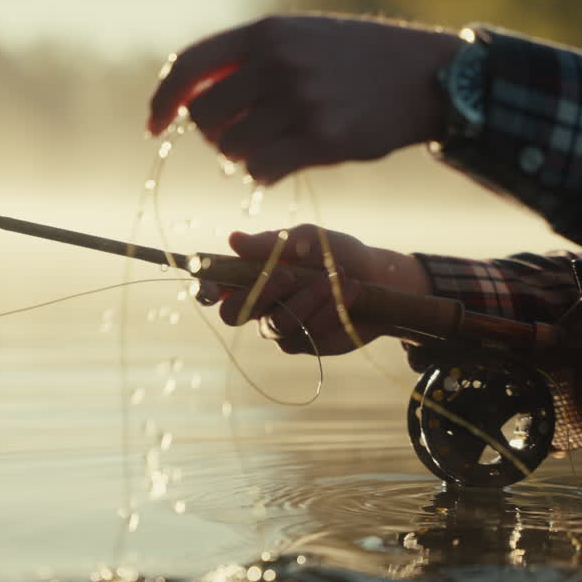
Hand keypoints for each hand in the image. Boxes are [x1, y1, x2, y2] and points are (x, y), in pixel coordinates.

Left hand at [148, 14, 464, 184]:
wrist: (424, 76)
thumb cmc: (358, 59)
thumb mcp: (302, 36)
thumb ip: (252, 58)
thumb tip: (192, 93)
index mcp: (268, 33)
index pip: (190, 66)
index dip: (164, 99)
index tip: (155, 124)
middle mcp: (279, 64)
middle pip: (206, 116)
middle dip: (212, 134)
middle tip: (235, 137)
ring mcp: (301, 103)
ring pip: (232, 148)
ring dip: (241, 156)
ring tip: (268, 147)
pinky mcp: (322, 141)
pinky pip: (262, 170)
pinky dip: (263, 174)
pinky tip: (282, 164)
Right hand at [198, 224, 430, 354]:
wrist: (376, 277)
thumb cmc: (335, 253)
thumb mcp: (307, 239)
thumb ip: (271, 243)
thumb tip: (234, 240)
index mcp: (250, 275)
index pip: (213, 287)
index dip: (205, 288)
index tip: (212, 285)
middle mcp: (258, 304)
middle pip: (232, 312)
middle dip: (260, 293)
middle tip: (289, 275)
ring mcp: (278, 326)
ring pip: (275, 322)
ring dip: (306, 298)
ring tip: (335, 277)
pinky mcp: (303, 343)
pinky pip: (304, 333)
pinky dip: (327, 311)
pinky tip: (349, 291)